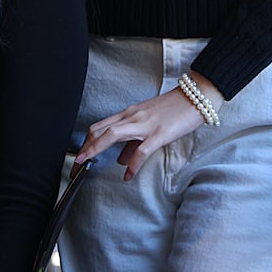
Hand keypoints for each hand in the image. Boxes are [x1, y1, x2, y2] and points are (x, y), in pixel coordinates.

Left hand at [74, 71, 223, 180]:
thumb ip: (132, 142)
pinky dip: (132, 164)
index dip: (86, 143)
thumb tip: (119, 160)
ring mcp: (145, 124)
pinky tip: (127, 176)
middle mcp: (132, 117)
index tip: (77, 159)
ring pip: (113, 134)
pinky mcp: (160, 133)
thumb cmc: (174, 110)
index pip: (99, 127)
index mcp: (129, 114)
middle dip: (84, 149)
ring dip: (95, 150)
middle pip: (100, 130)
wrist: (197, 96)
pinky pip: (142, 149)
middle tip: (74, 168)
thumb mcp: (149, 123)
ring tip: (85, 165)